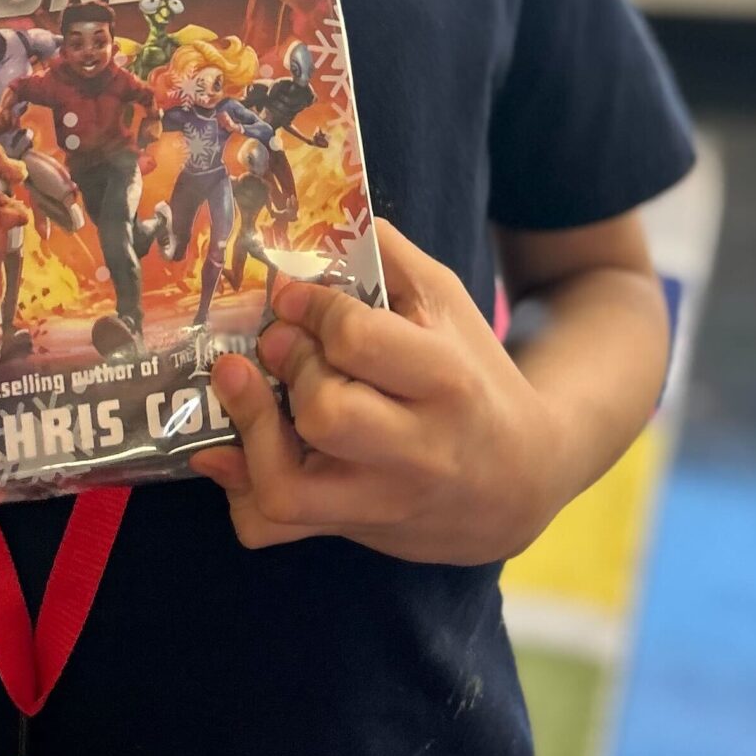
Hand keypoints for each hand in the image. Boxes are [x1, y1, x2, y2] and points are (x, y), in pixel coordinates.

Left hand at [194, 220, 571, 563]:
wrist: (522, 479)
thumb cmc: (472, 373)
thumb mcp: (448, 302)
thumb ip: (387, 255)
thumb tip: (311, 223)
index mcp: (445, 379)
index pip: (359, 340)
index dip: (311, 308)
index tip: (291, 295)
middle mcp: (417, 449)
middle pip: (325, 413)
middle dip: (288, 366)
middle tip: (276, 342)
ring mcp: (382, 500)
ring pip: (287, 487)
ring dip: (249, 430)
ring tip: (239, 384)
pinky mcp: (355, 531)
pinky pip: (273, 527)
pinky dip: (238, 489)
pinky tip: (233, 447)